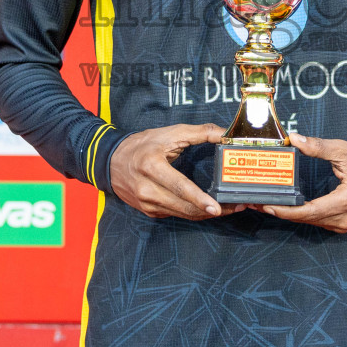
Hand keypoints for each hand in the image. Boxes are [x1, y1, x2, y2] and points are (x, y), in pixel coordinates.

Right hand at [109, 123, 227, 219]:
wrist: (111, 161)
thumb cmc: (142, 145)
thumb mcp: (168, 133)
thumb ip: (199, 132)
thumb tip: (225, 133)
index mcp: (152, 166)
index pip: (178, 186)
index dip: (198, 199)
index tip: (216, 207)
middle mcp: (147, 188)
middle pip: (183, 206)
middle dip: (211, 210)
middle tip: (236, 207)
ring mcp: (147, 203)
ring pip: (182, 214)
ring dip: (205, 214)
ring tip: (229, 209)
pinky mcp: (149, 211)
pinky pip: (175, 214)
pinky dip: (193, 213)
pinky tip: (207, 209)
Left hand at [261, 133, 346, 232]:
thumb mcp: (345, 150)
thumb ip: (318, 146)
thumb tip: (294, 139)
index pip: (310, 211)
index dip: (287, 210)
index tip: (268, 205)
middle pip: (308, 219)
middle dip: (282, 212)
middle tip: (259, 204)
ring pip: (313, 223)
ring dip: (291, 215)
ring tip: (270, 205)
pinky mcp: (346, 223)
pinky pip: (320, 222)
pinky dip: (304, 215)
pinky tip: (290, 207)